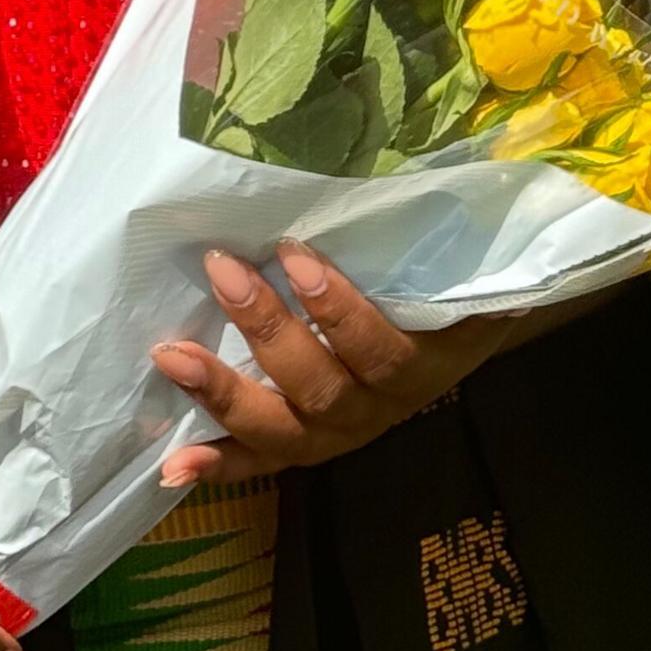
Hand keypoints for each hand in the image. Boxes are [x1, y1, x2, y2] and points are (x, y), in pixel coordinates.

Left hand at [150, 245, 556, 482]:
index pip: (378, 348)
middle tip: (223, 269)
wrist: (450, 348)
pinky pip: (256, 464)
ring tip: (172, 354)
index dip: (338, 309)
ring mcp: (332, 435)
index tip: (295, 252)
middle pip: (318, 385)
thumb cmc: (440, 294)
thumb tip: (478, 185)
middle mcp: (372, 411)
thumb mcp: (453, 272)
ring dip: (222, 393)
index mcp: (416, 367)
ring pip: (279, 429)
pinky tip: (173, 465)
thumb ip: (440, 241)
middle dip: (266, 327)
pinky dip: (216, 466)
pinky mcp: (299, 447)